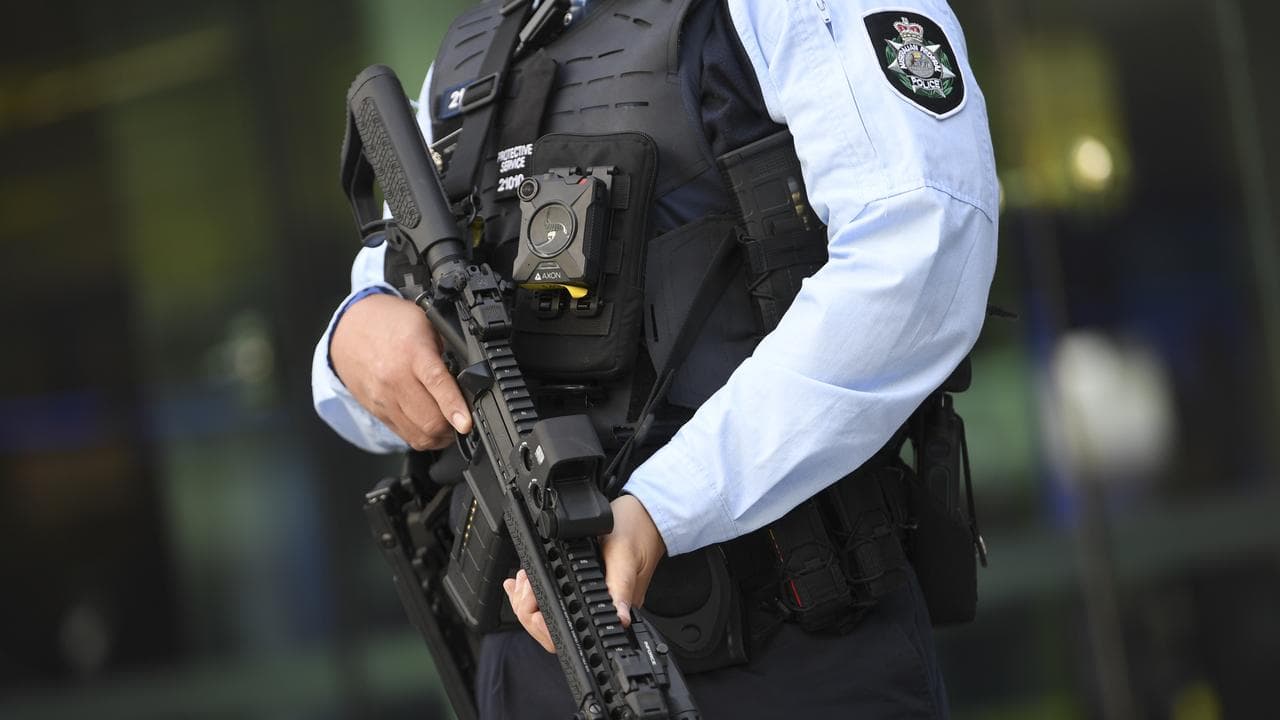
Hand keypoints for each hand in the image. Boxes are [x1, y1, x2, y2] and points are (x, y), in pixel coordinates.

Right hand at [330, 292, 472, 448]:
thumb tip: (474, 375)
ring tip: (451, 427)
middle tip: (465, 421)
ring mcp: (384, 398)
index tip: (466, 423)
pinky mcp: (377, 411)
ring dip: (440, 436)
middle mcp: (394, 378)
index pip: (436, 383)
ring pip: (418, 434)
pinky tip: (432, 427)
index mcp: (412, 352)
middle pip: (429, 420)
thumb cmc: (392, 323)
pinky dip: (423, 436)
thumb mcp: (427, 323)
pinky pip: (405, 435)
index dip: (453, 406)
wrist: (349, 329)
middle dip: (454, 427)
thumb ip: (450, 347)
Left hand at [504, 494, 666, 652]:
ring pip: (551, 617)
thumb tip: (620, 618)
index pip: (571, 634)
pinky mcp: (585, 589)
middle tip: (522, 585)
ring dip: (527, 601)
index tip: (531, 601)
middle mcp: (602, 609)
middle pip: (555, 630)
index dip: (543, 625)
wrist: (647, 515)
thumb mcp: (624, 556)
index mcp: (612, 607)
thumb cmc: (638, 531)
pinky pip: (555, 602)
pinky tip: (524, 583)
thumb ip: (620, 587)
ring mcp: (592, 601)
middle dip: (528, 611)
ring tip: (522, 581)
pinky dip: (533, 593)